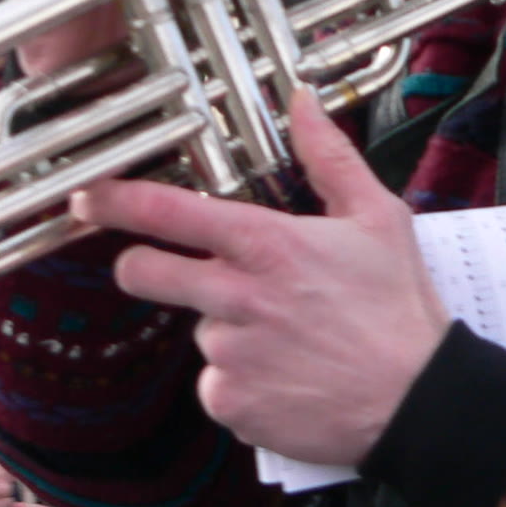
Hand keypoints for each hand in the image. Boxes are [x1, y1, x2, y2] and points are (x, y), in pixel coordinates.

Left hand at [72, 89, 450, 466]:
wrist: (418, 402)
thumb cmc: (399, 307)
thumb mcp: (377, 217)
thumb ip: (328, 156)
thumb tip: (301, 101)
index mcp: (267, 245)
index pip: (168, 213)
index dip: (115, 200)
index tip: (87, 196)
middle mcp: (238, 298)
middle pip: (144, 273)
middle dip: (140, 265)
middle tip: (166, 268)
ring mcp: (230, 356)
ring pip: (198, 330)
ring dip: (226, 329)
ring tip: (286, 336)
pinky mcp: (232, 405)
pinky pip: (215, 386)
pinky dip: (241, 381)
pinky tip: (286, 376)